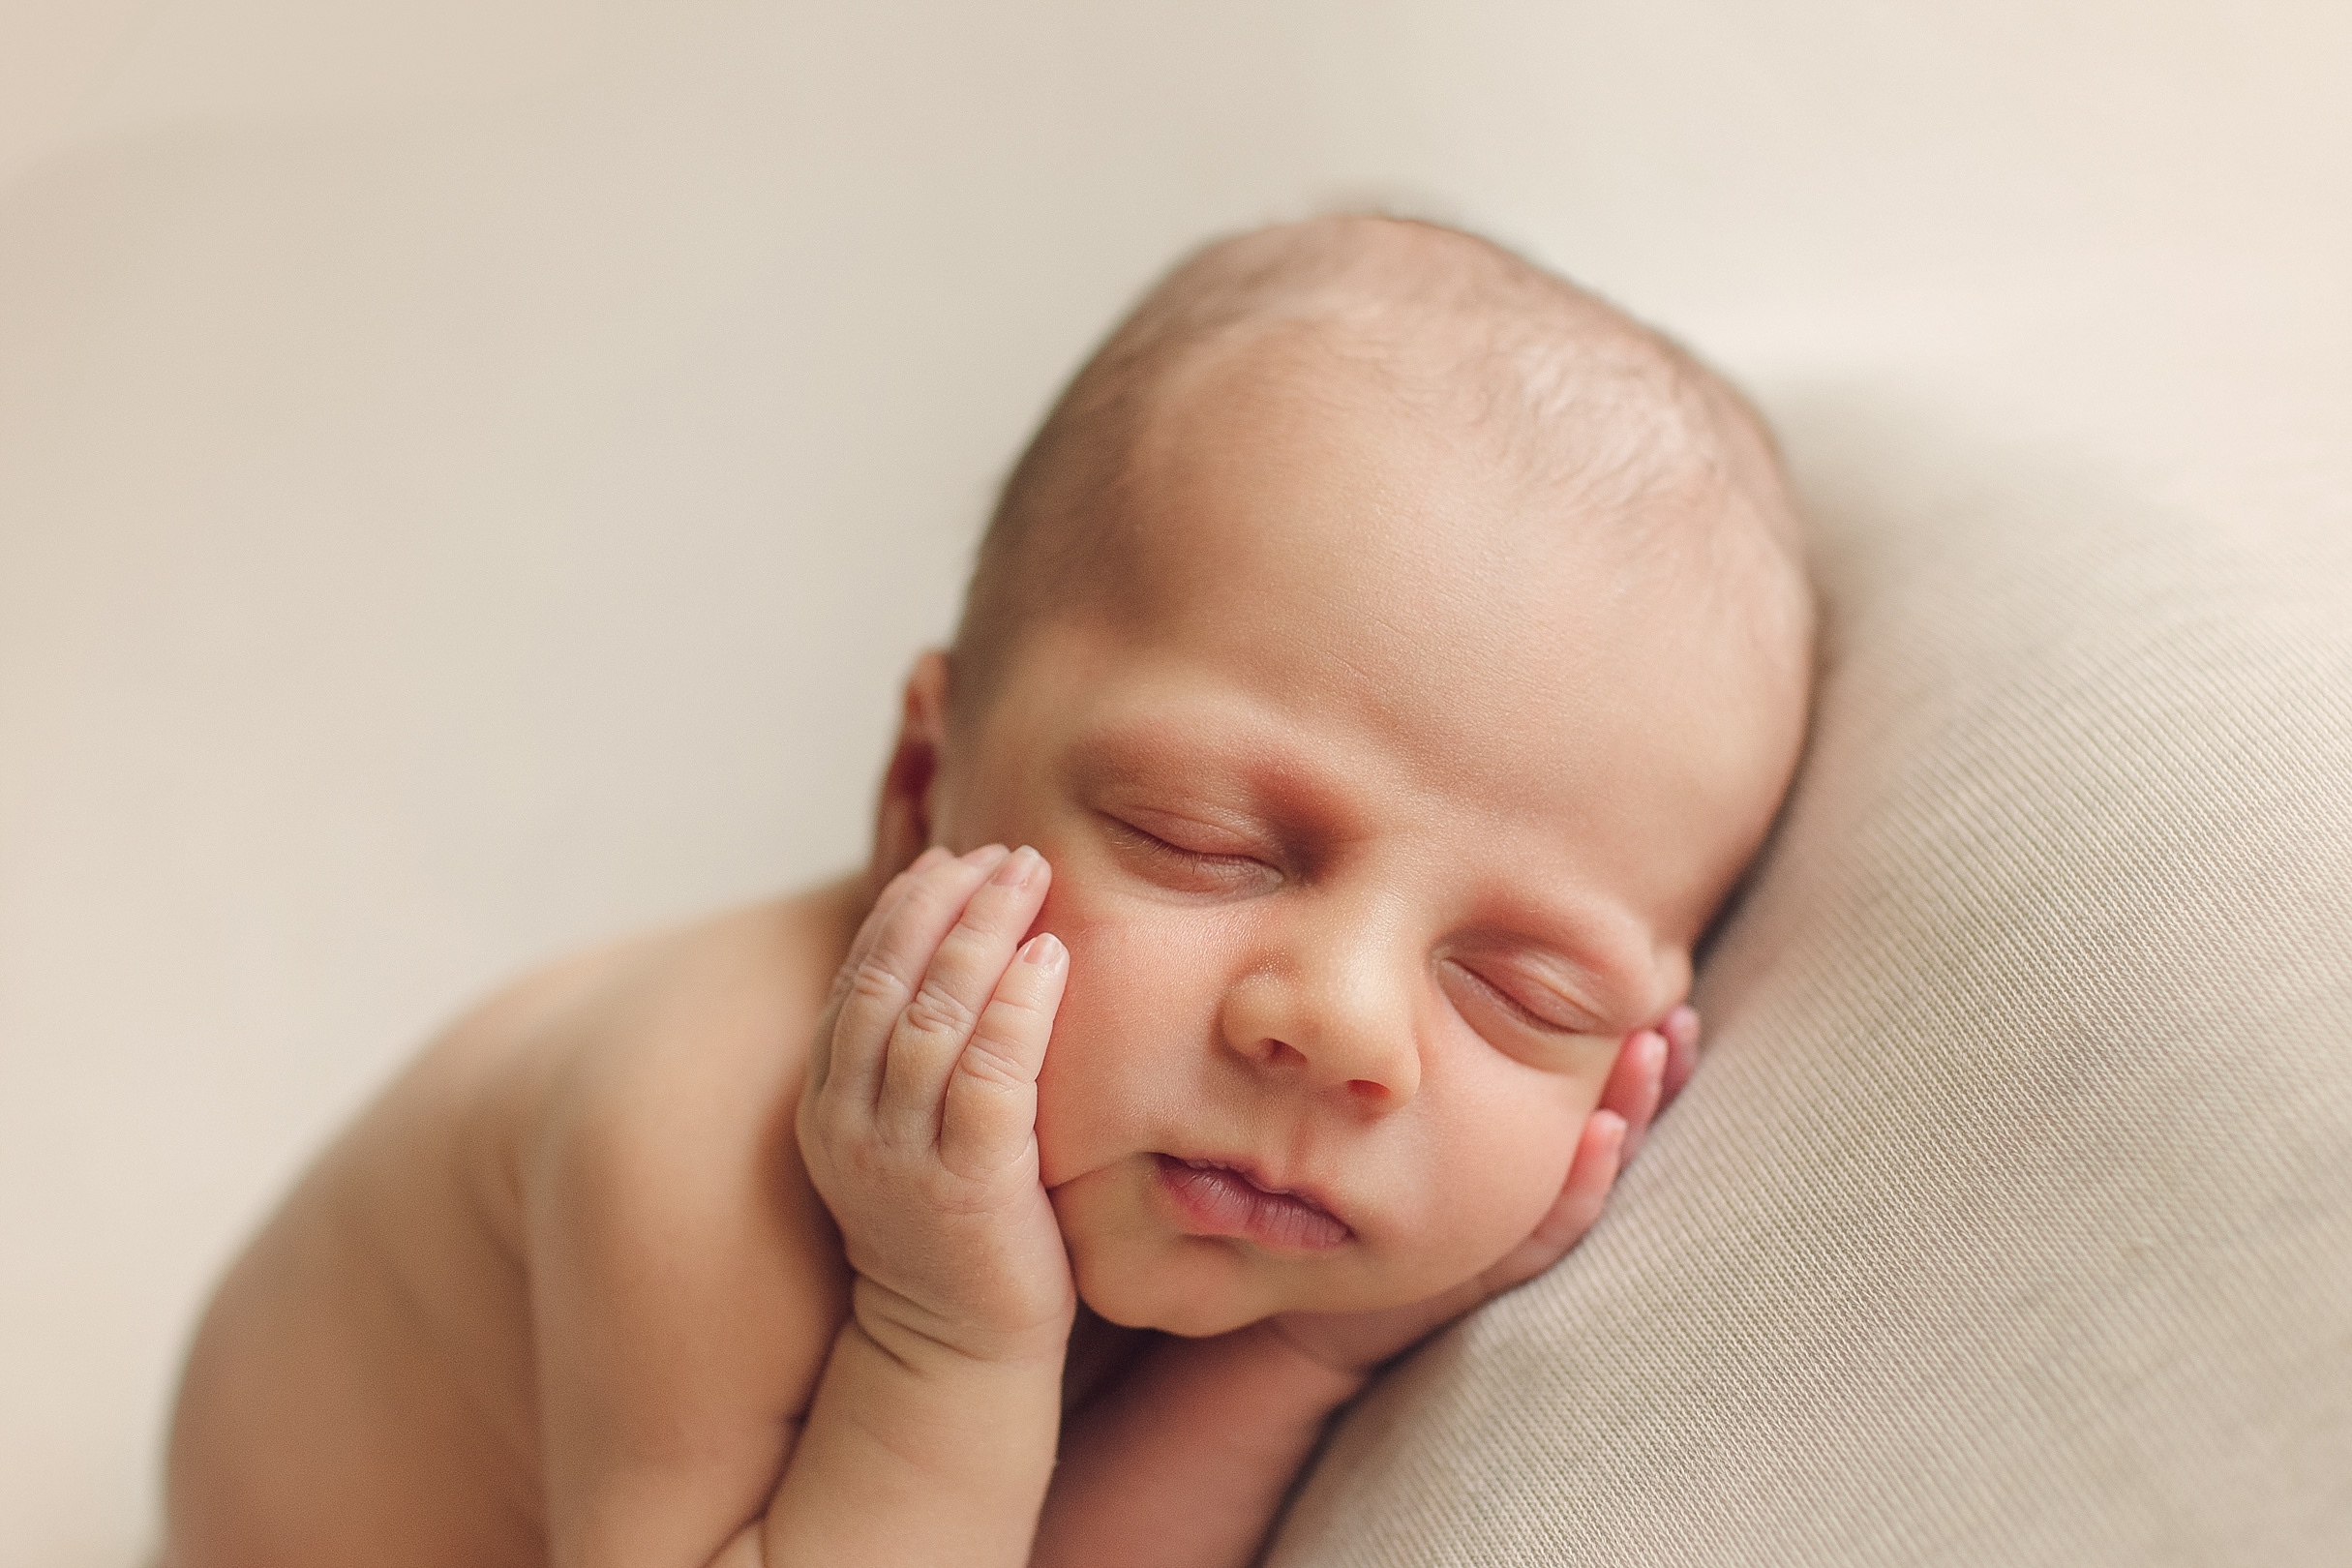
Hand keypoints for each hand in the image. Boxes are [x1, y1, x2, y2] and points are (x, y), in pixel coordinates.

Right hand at [796, 843, 1075, 1366]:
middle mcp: (851, 1123)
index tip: (954, 856)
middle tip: (1003, 851)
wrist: (956, 1352)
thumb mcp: (914, 1131)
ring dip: (984, 933)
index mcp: (828, 1102)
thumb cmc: (955, 1228)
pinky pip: (990, 1075)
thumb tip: (958, 956)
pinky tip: (1052, 957)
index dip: (905, 907)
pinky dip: (1019, 1006)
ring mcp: (904, 1156)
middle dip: (946, 902)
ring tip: (1030, 876)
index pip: (857, 977)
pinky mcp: (969, 1186)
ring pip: (934, 1016)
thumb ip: (917, 1056)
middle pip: (888, 980)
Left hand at [1259, 1006, 1700, 1376]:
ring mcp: (1512, 1229)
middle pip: (1614, 1127)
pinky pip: (1548, 1227)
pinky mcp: (1488, 1268)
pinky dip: (1581, 1181)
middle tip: (1680, 1019)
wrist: (1309, 1303)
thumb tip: (1445, 948)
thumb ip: (1417, 1057)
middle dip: (1653, 1077)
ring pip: (1594, 1172)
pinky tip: (1598, 1129)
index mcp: (1516, 1148)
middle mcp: (1528, 1188)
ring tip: (1652, 1053)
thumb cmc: (1346, 1193)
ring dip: (1628, 1113)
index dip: (1644, 1056)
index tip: (1675, 999)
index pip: (1596, 1093)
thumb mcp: (1392, 1113)